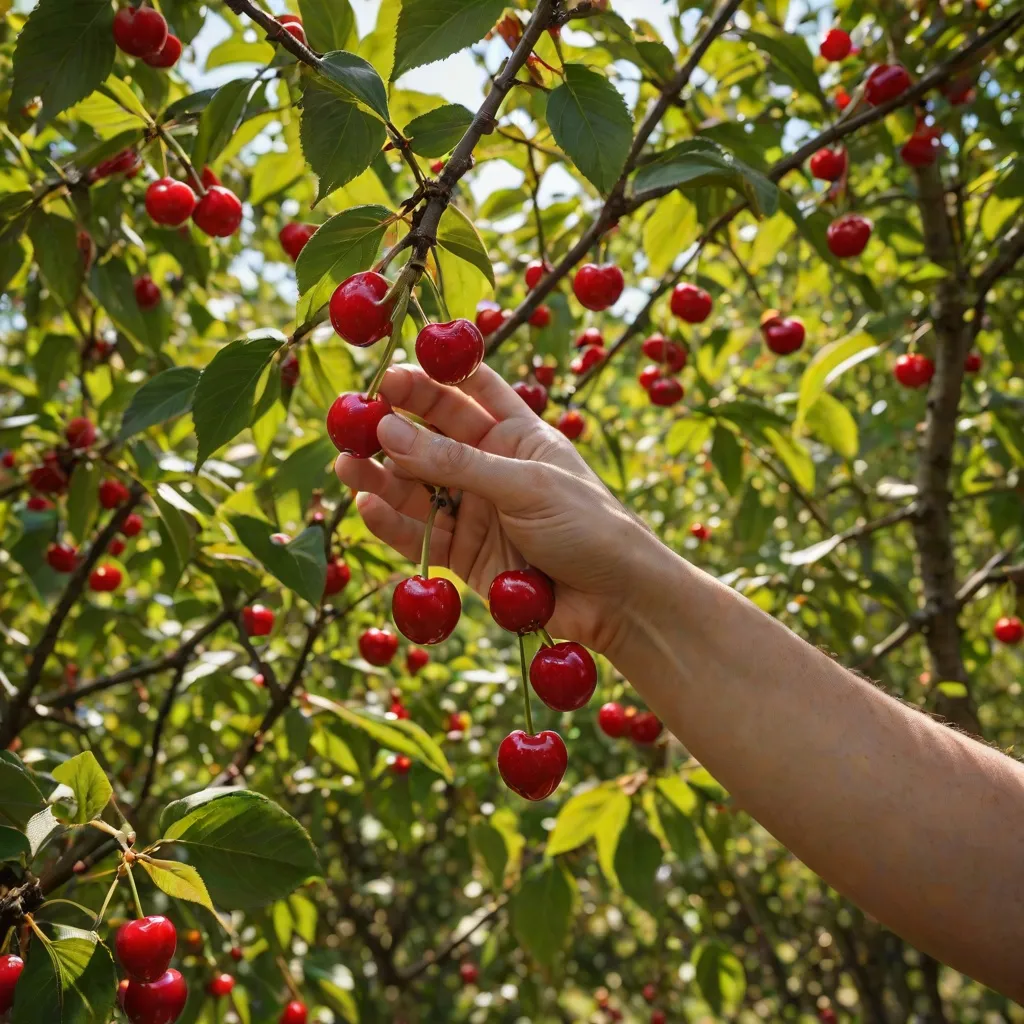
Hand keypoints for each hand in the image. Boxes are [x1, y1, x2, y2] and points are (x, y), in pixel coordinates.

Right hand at [334, 364, 651, 653]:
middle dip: (392, 426)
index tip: (390, 369)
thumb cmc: (589, 526)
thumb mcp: (526, 485)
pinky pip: (420, 534)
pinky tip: (366, 505)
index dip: (432, 377)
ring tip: (345, 464)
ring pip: (417, 487)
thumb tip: (388, 430)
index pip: (469, 391)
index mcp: (517, 433)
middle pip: (432, 437)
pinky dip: (392, 523)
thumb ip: (456, 462)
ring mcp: (475, 511)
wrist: (618, 603)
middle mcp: (491, 466)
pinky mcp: (464, 555)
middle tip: (352, 418)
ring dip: (381, 475)